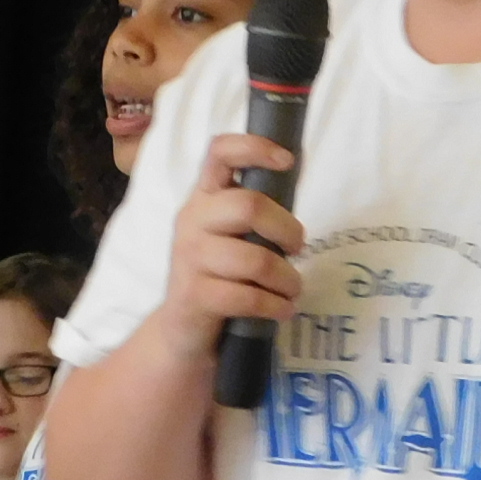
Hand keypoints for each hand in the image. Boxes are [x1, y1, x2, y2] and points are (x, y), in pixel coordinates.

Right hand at [150, 135, 303, 361]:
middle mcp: (192, 220)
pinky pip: (247, 297)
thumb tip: (298, 182)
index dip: (254, 147)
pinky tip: (282, 309)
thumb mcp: (234, 236)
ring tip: (292, 290)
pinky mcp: (194, 296)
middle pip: (249, 205)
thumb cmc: (220, 276)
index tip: (288, 160)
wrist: (183, 331)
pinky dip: (275, 306)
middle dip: (286, 229)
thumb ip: (257, 214)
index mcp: (205, 197)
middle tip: (298, 249)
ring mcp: (189, 257)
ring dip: (287, 279)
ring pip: (255, 259)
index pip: (220, 153)